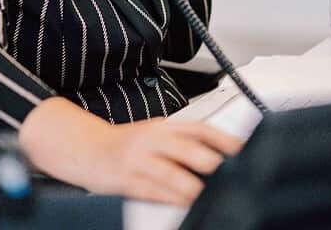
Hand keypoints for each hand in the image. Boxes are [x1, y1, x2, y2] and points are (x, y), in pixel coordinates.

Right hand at [84, 117, 242, 205]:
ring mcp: (137, 159)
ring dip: (192, 186)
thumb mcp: (156, 134)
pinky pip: (150, 191)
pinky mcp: (124, 179)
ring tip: (208, 194)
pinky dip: (168, 198)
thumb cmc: (126, 144)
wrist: (87, 147)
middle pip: (187, 149)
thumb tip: (221, 155)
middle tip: (230, 176)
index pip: (199, 128)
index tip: (243, 152)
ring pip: (170, 173)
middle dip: (211, 164)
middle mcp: (152, 139)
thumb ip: (184, 142)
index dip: (224, 140)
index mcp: (164, 127)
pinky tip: (182, 203)